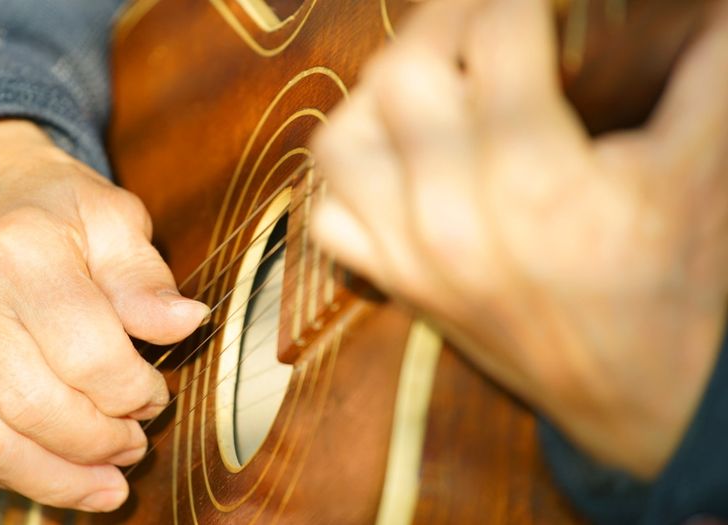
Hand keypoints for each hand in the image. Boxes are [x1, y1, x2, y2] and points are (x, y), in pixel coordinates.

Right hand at [0, 120, 208, 510]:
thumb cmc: (49, 204)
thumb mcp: (112, 217)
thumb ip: (145, 278)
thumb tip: (186, 323)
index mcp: (17, 251)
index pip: (88, 357)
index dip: (134, 394)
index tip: (155, 397)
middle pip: (34, 409)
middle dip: (99, 444)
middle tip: (134, 445)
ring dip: (55, 479)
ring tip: (103, 484)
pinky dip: (5, 473)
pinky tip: (49, 471)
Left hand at [311, 0, 727, 478]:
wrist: (638, 399)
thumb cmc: (672, 286)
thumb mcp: (701, 172)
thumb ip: (705, 72)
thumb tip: (709, 4)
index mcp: (536, 179)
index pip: (498, 34)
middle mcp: (453, 215)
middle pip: (403, 73)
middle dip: (444, 19)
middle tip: (484, 12)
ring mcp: (410, 255)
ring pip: (344, 138)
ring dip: (379, 90)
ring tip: (432, 75)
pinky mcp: (395, 284)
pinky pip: (328, 215)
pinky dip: (347, 174)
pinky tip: (392, 154)